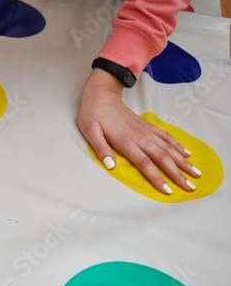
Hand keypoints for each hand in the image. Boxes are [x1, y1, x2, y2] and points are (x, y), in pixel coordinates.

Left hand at [76, 68, 200, 193]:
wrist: (101, 95)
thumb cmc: (93, 114)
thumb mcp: (90, 132)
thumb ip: (101, 148)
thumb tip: (110, 165)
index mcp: (126, 142)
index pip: (145, 164)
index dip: (157, 178)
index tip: (167, 190)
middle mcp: (140, 137)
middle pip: (163, 158)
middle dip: (178, 174)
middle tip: (191, 187)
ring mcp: (145, 131)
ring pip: (169, 148)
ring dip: (183, 162)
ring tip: (195, 173)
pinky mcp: (147, 126)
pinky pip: (166, 136)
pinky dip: (178, 146)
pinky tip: (186, 153)